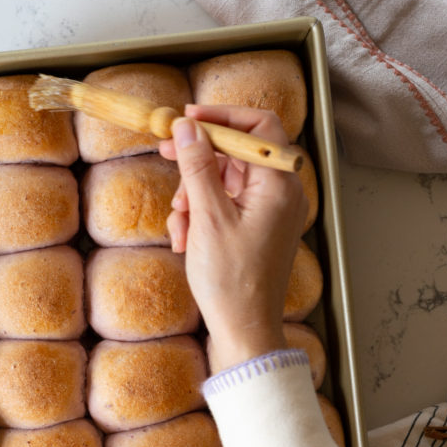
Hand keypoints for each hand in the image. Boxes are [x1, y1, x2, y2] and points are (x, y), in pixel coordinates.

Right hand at [159, 105, 307, 372]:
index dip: (221, 116)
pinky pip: (226, 205)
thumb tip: (187, 126)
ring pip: (226, 180)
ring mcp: (269, 212)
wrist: (245, 330)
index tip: (187, 117)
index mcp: (279, 184)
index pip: (258, 126)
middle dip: (199, 158)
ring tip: (179, 221)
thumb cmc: (232, 280)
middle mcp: (281, 193)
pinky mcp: (256, 229)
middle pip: (237, 152)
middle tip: (166, 152)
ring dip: (194, 193)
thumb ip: (198, 167)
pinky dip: (201, 215)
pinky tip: (184, 238)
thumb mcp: (207, 217)